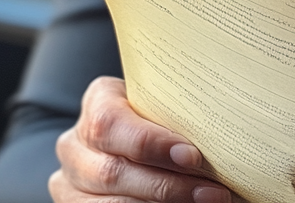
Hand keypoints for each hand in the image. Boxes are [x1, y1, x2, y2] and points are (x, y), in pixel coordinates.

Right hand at [50, 75, 236, 202]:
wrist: (127, 139)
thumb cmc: (156, 113)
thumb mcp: (161, 102)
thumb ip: (177, 110)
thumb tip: (226, 121)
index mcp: (97, 103)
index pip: (111, 123)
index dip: (151, 143)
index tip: (192, 156)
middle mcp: (74, 144)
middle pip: (113, 172)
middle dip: (168, 185)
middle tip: (213, 192)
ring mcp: (69, 183)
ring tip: (206, 202)